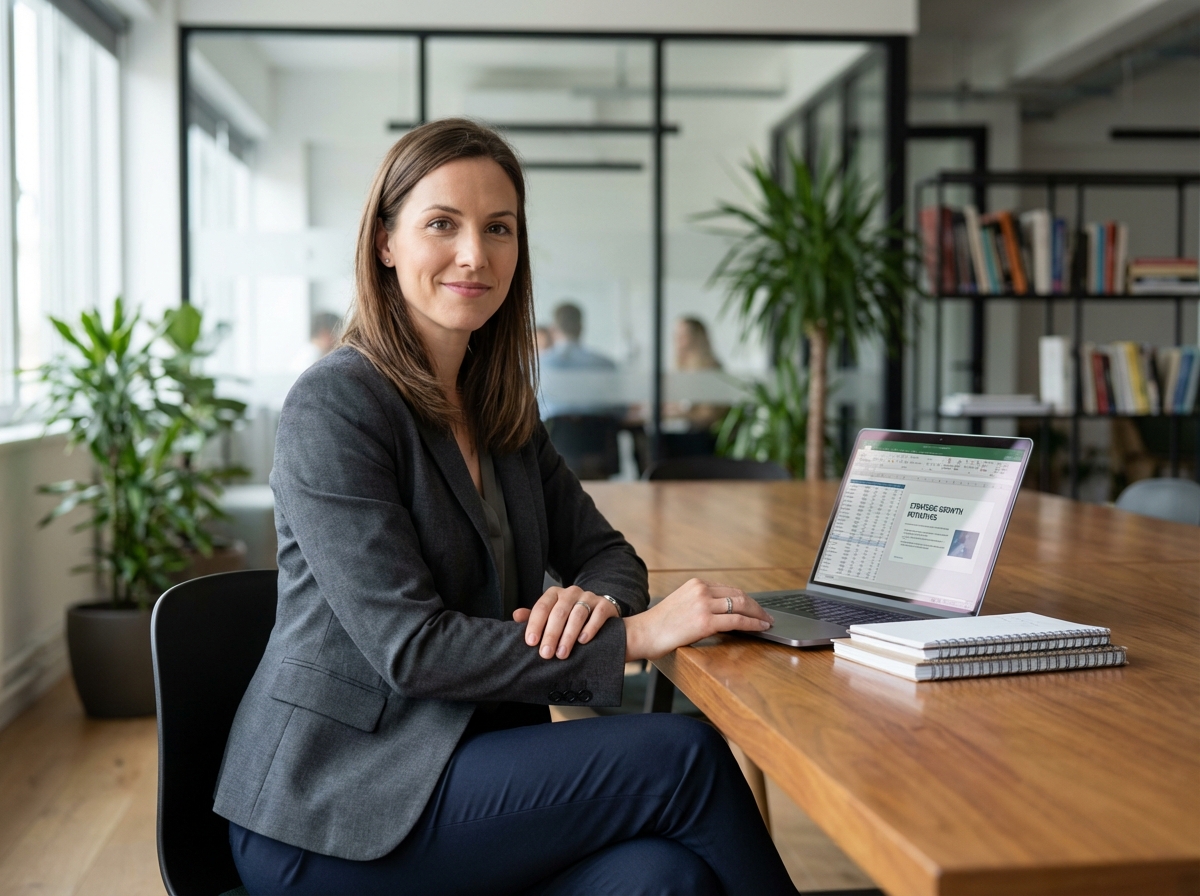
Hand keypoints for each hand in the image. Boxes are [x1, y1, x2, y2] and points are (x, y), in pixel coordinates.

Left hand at [514, 585, 620, 659]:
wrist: (599, 610)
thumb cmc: (569, 616)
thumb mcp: (550, 615)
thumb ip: (533, 617)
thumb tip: (516, 616)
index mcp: (554, 593)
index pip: (542, 606)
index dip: (535, 624)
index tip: (531, 642)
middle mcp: (571, 592)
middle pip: (559, 612)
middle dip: (551, 634)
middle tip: (546, 654)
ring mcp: (589, 597)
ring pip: (578, 614)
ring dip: (569, 635)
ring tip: (562, 653)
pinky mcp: (605, 605)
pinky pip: (598, 614)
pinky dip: (590, 628)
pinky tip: (583, 641)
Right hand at [623, 578, 773, 661]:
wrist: (642, 634)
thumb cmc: (659, 625)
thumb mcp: (681, 604)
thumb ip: (699, 603)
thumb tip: (722, 614)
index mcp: (695, 584)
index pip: (729, 589)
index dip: (745, 599)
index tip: (754, 607)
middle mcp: (701, 590)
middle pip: (739, 595)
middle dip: (756, 606)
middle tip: (766, 616)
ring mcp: (704, 604)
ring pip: (742, 605)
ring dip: (758, 614)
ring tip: (767, 622)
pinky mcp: (705, 621)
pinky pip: (737, 621)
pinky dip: (753, 624)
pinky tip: (760, 628)